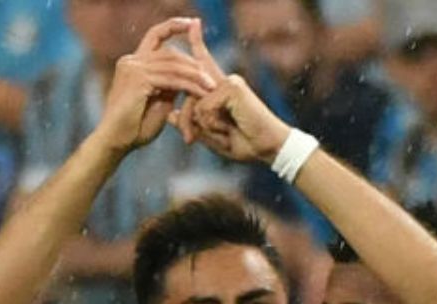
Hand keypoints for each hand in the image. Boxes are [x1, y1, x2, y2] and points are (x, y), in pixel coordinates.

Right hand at [95, 18, 216, 155]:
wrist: (115, 143)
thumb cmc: (134, 128)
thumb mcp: (158, 102)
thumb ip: (169, 85)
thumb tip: (188, 76)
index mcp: (132, 63)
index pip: (155, 36)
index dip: (173, 26)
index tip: (192, 23)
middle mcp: (131, 61)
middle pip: (170, 53)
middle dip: (193, 65)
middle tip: (211, 79)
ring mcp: (133, 68)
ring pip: (173, 65)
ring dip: (195, 77)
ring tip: (211, 88)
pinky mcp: (138, 79)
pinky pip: (171, 79)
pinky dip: (189, 86)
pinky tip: (201, 94)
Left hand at [177, 22, 289, 161]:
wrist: (267, 148)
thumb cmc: (243, 142)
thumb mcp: (210, 134)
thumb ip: (190, 123)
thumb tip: (169, 115)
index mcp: (219, 88)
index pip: (203, 63)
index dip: (197, 43)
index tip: (194, 24)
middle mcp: (223, 80)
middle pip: (188, 92)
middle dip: (185, 121)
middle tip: (189, 140)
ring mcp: (228, 81)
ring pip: (195, 103)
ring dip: (203, 126)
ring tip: (222, 133)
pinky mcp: (232, 87)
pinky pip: (205, 107)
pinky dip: (213, 123)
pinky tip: (229, 127)